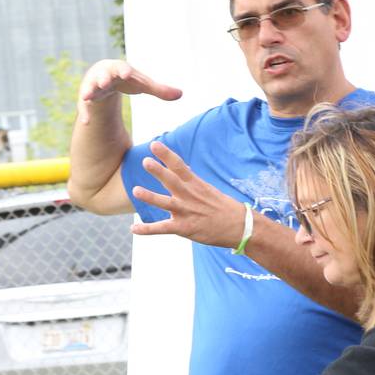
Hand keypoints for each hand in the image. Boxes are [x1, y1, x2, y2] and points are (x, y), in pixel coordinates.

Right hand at [77, 59, 182, 123]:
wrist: (104, 77)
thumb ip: (160, 90)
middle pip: (103, 75)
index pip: (122, 68)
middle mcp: (104, 75)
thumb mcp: (142, 84)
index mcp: (120, 69)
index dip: (124, 70)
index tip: (127, 73)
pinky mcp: (87, 99)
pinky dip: (85, 113)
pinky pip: (84, 107)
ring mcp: (93, 86)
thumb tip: (181, 94)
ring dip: (88, 92)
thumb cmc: (127, 80)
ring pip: (89, 88)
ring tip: (86, 97)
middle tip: (104, 82)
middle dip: (103, 78)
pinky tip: (86, 123)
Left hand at [131, 141, 245, 247]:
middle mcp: (189, 196)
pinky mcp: (184, 228)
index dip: (166, 155)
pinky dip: (147, 229)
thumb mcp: (208, 189)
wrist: (240, 227)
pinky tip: (133, 228)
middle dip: (158, 171)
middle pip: (172, 180)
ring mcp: (185, 212)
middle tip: (145, 161)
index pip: (179, 166)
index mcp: (195, 184)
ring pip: (165, 203)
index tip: (154, 145)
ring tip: (135, 190)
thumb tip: (183, 168)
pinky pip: (162, 228)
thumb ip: (192, 180)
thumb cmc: (223, 207)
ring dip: (150, 197)